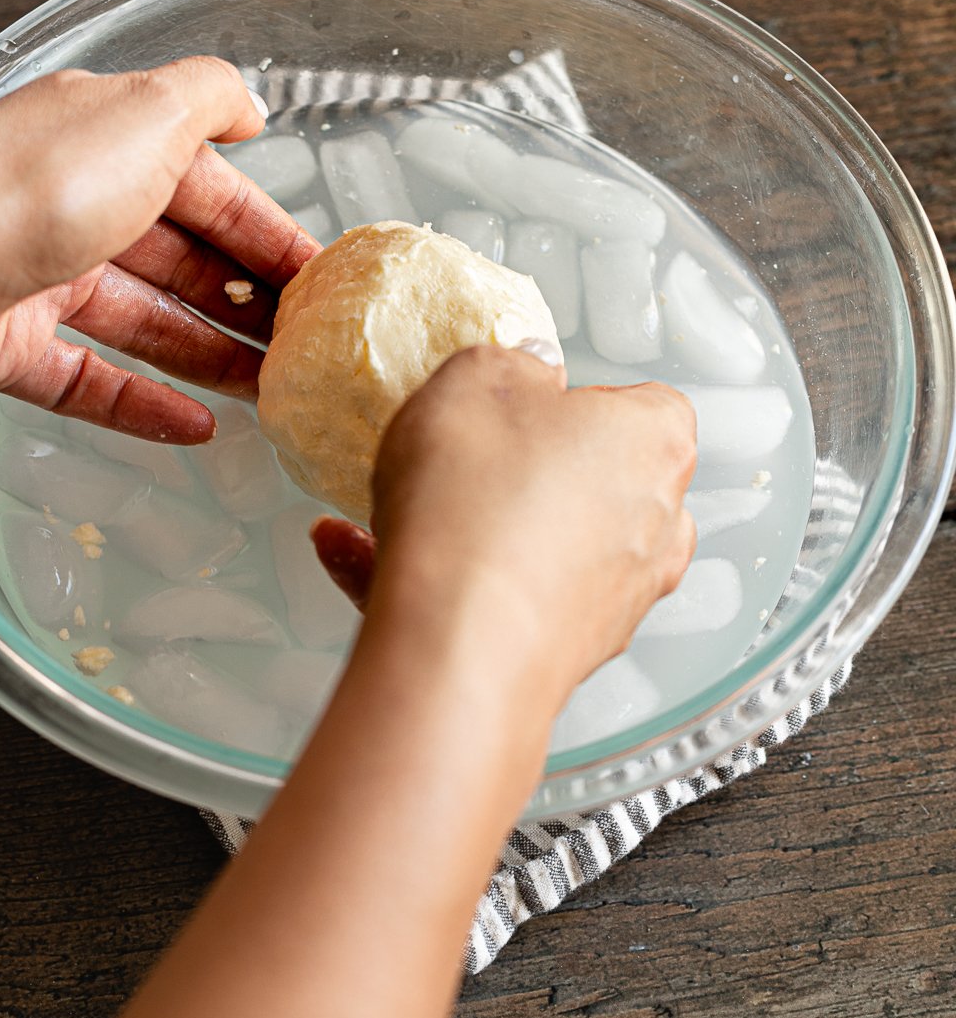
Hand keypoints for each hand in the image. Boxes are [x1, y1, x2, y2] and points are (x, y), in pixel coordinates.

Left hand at [0, 58, 317, 439]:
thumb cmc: (41, 183)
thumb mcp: (151, 111)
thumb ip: (211, 99)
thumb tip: (251, 107)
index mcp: (105, 142)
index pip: (206, 188)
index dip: (265, 232)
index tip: (317, 279)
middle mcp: (70, 204)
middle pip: (176, 258)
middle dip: (241, 299)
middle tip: (298, 344)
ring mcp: (35, 278)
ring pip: (140, 322)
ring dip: (206, 355)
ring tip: (266, 391)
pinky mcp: (7, 348)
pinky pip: (89, 381)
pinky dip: (142, 406)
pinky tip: (198, 429)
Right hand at [314, 345, 696, 706]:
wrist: (458, 646)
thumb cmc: (480, 508)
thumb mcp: (474, 381)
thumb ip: (508, 364)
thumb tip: (522, 373)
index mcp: (654, 444)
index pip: (644, 403)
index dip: (576, 397)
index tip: (522, 398)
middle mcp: (654, 526)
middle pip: (597, 479)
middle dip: (532, 469)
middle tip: (465, 456)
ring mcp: (615, 598)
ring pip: (543, 546)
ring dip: (479, 528)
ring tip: (398, 510)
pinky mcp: (566, 653)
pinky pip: (501, 601)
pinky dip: (443, 583)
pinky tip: (362, 557)